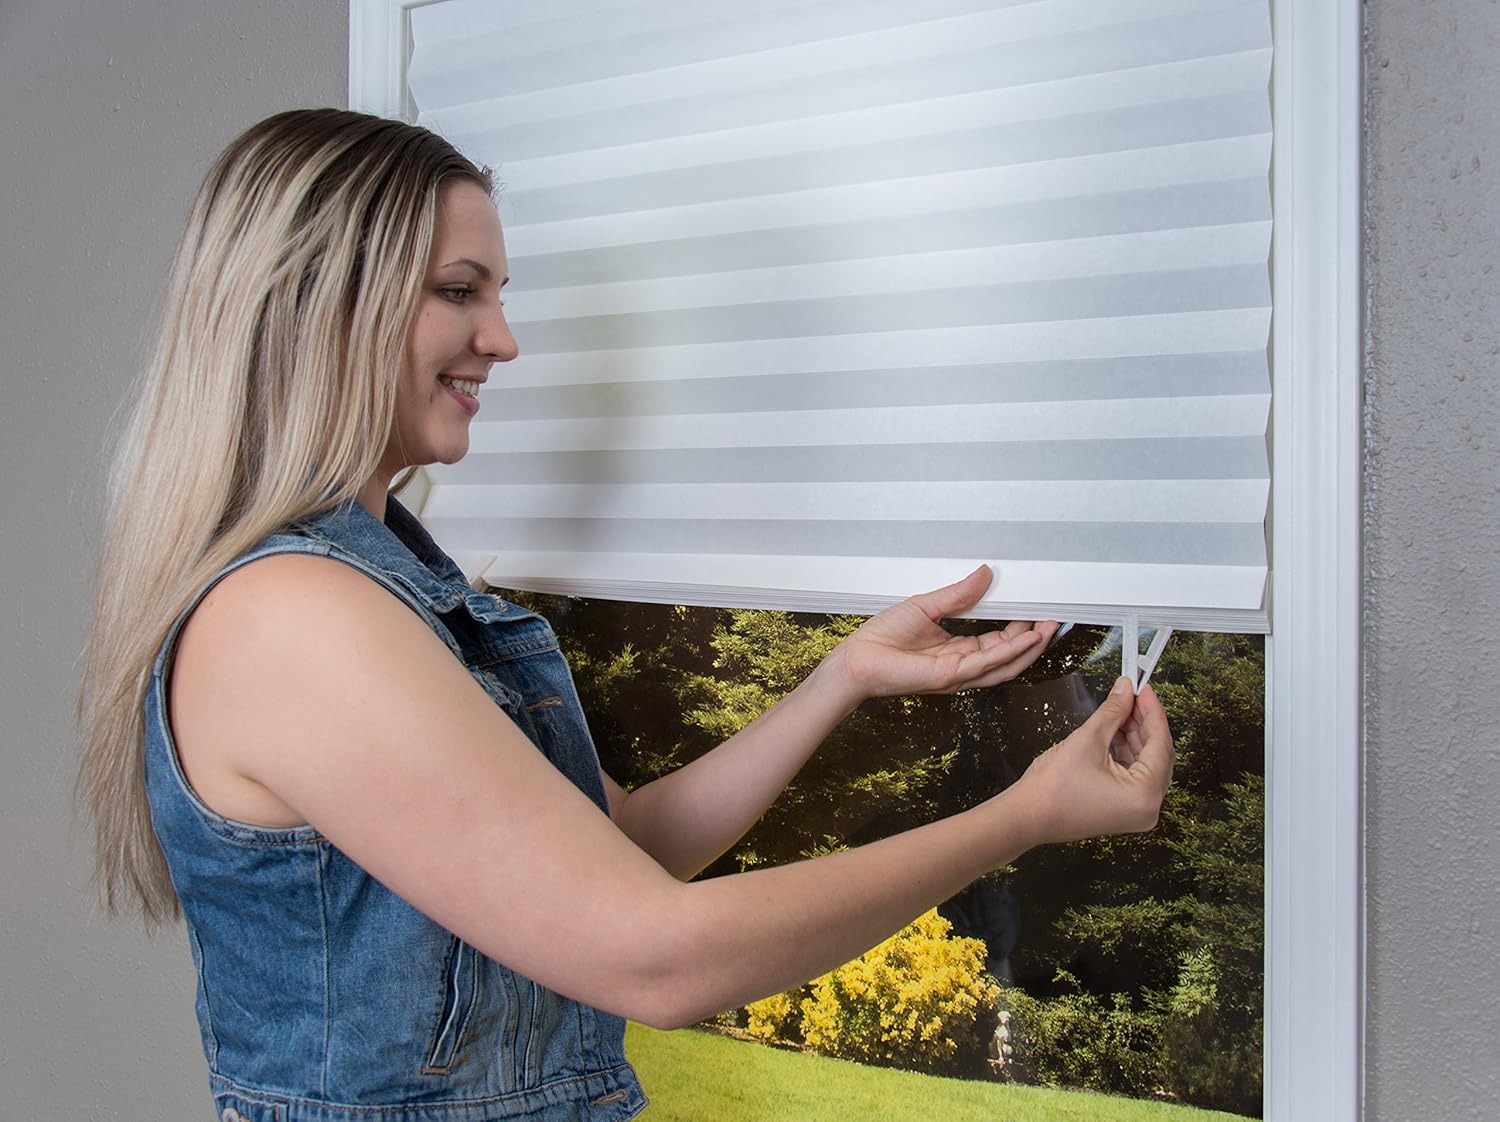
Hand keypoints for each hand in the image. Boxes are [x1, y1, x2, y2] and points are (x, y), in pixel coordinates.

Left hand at [831, 566, 1058, 700]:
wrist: (858, 658)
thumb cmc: (882, 637)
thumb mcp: (926, 606)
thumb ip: (958, 594)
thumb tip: (985, 573)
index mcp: (957, 650)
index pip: (997, 641)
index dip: (1020, 629)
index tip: (1036, 611)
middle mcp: (962, 665)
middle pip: (1008, 656)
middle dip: (1033, 641)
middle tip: (1052, 620)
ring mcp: (958, 673)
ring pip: (1004, 664)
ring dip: (1029, 648)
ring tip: (1048, 629)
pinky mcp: (950, 676)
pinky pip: (987, 664)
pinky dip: (1009, 652)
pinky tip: (1025, 639)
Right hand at [1009, 677, 1174, 845]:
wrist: (1027, 816)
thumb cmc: (1052, 790)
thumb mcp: (1087, 740)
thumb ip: (1113, 711)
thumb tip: (1126, 690)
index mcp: (1145, 795)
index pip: (1160, 742)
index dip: (1152, 710)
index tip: (1144, 687)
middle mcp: (1148, 808)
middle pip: (1157, 753)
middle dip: (1144, 721)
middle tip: (1133, 693)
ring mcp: (1136, 811)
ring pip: (1146, 762)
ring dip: (1135, 734)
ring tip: (1122, 707)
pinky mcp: (1124, 809)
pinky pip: (1135, 774)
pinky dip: (1127, 751)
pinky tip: (1117, 730)